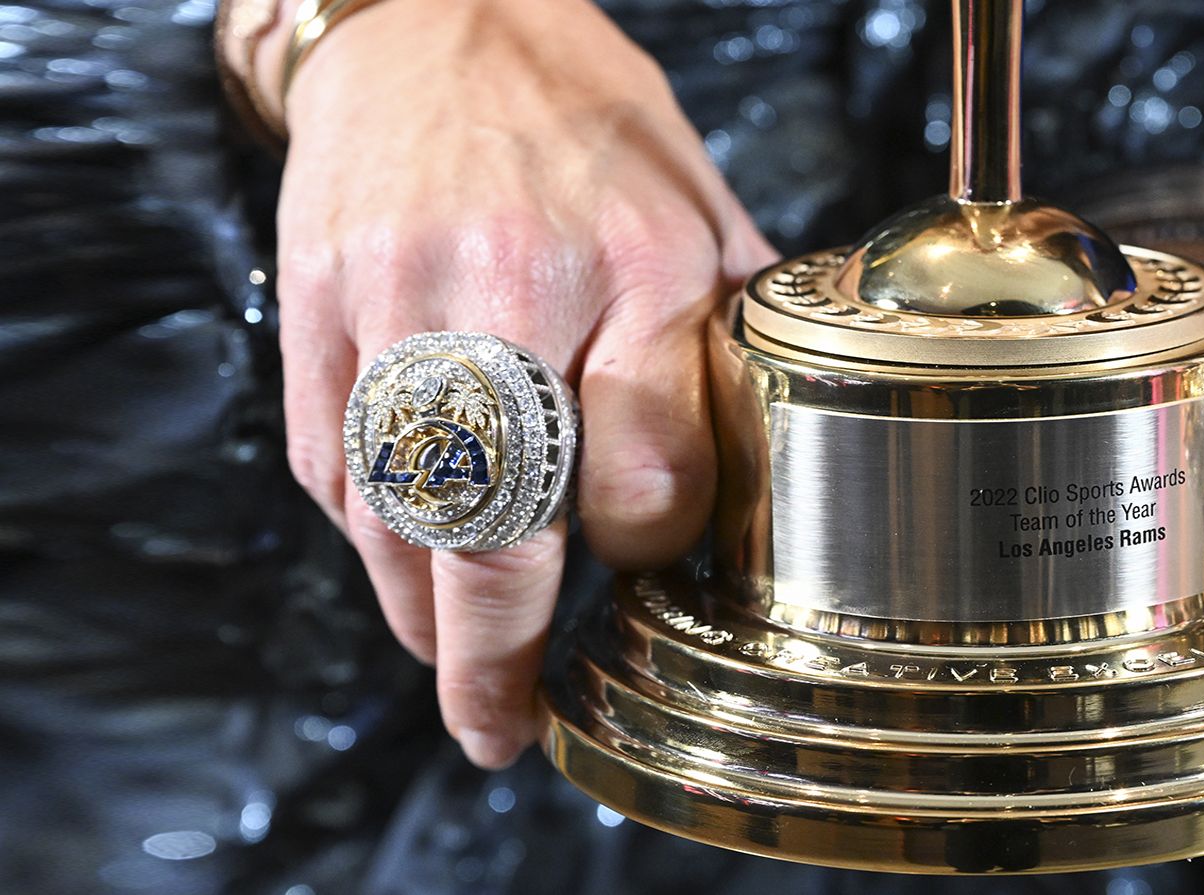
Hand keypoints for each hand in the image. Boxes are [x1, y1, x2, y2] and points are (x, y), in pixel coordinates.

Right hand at [270, 0, 774, 765]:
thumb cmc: (585, 123)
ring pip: (402, 512)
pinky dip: (371, 536)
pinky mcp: (318, 307)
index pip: (644, 472)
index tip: (639, 573)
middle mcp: (516, 287)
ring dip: (427, 613)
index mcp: (644, 263)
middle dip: (501, 650)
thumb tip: (758, 471)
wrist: (434, 21)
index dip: (642, 550)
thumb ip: (721, 350)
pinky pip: (338, 465)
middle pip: (500, 517)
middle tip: (504, 724)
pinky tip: (409, 565)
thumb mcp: (702, 214)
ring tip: (463, 666)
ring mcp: (400, 299)